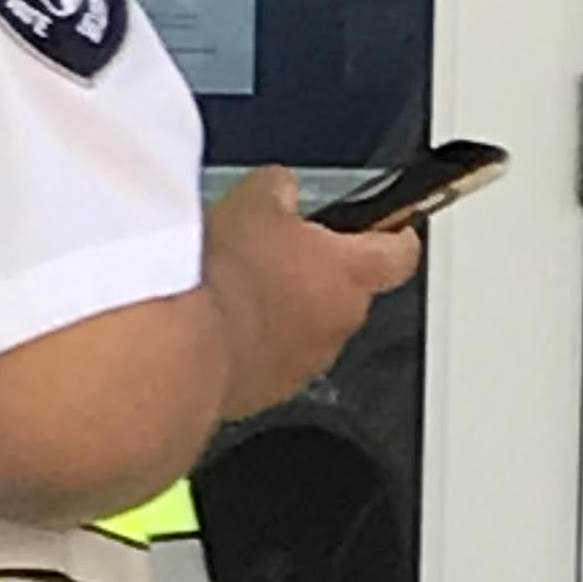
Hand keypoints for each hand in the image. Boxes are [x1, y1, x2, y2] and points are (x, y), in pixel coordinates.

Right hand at [200, 167, 420, 419]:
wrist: (183, 341)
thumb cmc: (227, 275)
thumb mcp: (254, 200)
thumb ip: (280, 190)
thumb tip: (280, 190)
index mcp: (350, 273)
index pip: (399, 254)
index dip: (396, 235)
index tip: (393, 228)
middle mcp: (337, 325)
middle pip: (348, 293)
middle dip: (320, 272)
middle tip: (283, 250)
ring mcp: (304, 364)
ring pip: (307, 330)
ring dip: (285, 311)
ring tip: (242, 287)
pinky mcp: (267, 391)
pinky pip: (271, 361)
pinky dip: (255, 342)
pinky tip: (221, 321)